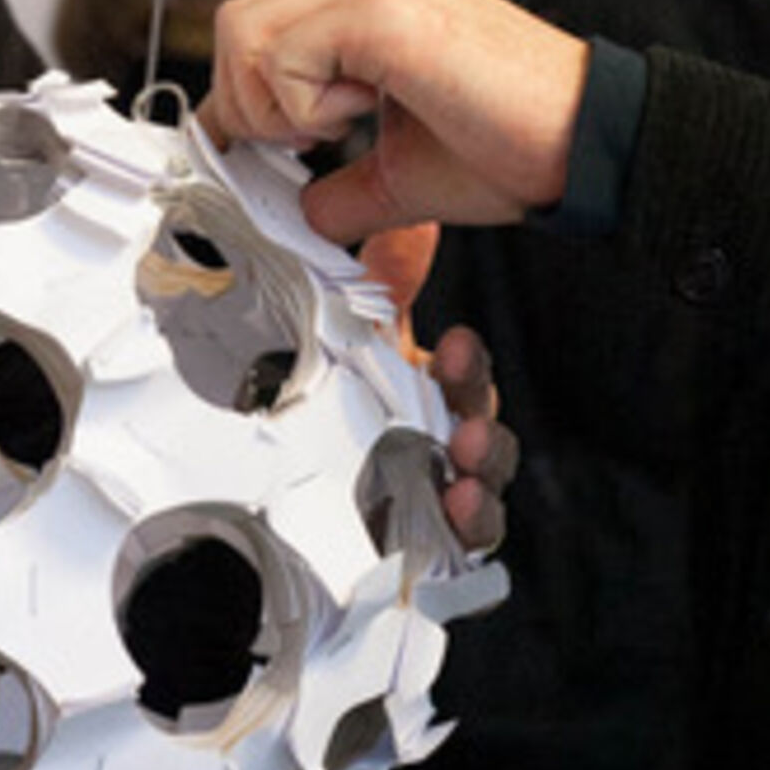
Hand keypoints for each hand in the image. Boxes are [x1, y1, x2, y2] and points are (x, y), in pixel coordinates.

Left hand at [204, 0, 590, 232]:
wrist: (590, 142)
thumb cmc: (515, 148)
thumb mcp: (404, 174)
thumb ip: (342, 185)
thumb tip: (299, 215)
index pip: (260, 26)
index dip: (241, 97)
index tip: (256, 155)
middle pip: (237, 25)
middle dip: (249, 103)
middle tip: (307, 146)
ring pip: (246, 33)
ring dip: (275, 104)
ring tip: (344, 128)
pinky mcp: (386, 12)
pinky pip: (286, 56)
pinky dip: (304, 107)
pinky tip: (367, 115)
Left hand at [352, 221, 516, 557]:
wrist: (284, 471)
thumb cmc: (336, 394)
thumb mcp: (356, 335)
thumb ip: (387, 278)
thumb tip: (413, 222)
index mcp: (432, 394)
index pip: (467, 380)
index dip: (468, 366)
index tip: (454, 345)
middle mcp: (443, 446)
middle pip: (484, 443)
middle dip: (483, 433)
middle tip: (465, 428)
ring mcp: (434, 499)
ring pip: (481, 497)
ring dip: (481, 489)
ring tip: (461, 483)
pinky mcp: (418, 544)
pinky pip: (455, 547)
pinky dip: (462, 536)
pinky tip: (452, 522)